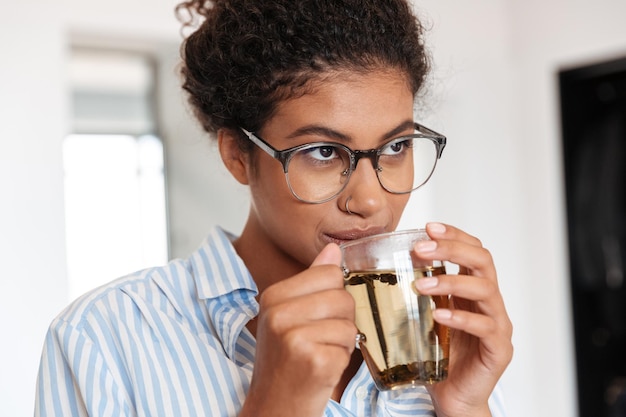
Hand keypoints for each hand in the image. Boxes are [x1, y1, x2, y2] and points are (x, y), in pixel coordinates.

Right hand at [240, 243, 357, 416]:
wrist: (274, 406)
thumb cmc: (285, 360)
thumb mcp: (289, 315)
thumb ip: (313, 280)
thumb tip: (333, 248)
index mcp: (273, 296)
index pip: (329, 272)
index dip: (333, 295)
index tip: (316, 316)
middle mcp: (279, 314)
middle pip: (342, 296)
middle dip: (341, 320)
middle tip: (319, 340)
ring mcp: (295, 337)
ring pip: (349, 322)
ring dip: (343, 341)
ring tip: (320, 353)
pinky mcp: (314, 360)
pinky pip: (350, 345)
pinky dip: (342, 359)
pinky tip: (322, 367)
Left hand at [413, 223, 512, 416]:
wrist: (452, 398)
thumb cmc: (435, 357)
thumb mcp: (420, 317)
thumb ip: (410, 294)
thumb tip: (370, 271)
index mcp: (472, 289)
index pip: (472, 250)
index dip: (454, 235)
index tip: (428, 227)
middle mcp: (489, 301)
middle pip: (483, 260)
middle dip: (452, 248)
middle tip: (421, 248)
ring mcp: (497, 324)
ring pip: (485, 289)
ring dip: (450, 281)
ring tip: (420, 284)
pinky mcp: (498, 349)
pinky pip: (485, 326)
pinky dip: (462, 317)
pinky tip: (440, 316)